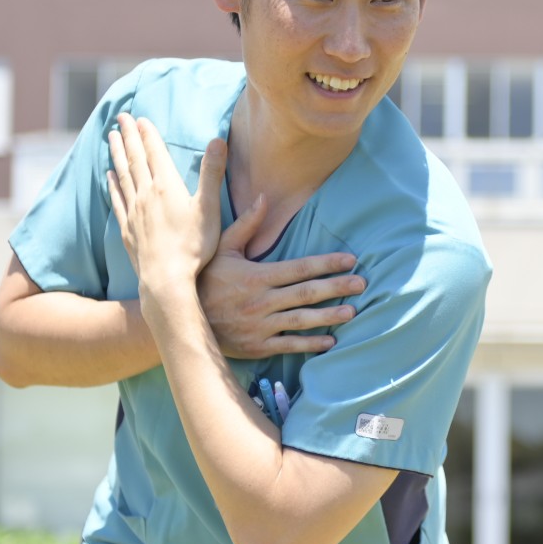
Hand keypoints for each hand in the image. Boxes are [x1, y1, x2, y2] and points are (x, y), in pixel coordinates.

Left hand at [107, 112, 224, 310]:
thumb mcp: (209, 208)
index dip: (148, 133)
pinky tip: (109, 175)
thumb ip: (212, 173)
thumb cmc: (193, 246)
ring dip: (118, 154)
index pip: (155, 152)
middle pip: (135, 159)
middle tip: (120, 117)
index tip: (140, 117)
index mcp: (167, 186)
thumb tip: (218, 140)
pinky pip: (118, 199)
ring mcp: (134, 212)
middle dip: (128, 136)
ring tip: (111, 137)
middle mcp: (146, 195)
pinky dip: (113, 184)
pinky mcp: (128, 230)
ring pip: (123, 175)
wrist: (166, 279)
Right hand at [199, 195, 366, 358]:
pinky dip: (310, 344)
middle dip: (337, 287)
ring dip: (329, 316)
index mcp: (256, 276)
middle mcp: (262, 301)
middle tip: (362, 283)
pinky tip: (330, 341)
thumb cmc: (203, 279)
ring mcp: (260, 326)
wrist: (180, 318)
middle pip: (307, 293)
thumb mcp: (220, 247)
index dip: (326, 264)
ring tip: (352, 311)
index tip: (350, 260)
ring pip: (301, 320)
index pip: (299, 268)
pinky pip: (288, 345)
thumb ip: (245, 225)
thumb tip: (263, 197)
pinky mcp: (257, 346)